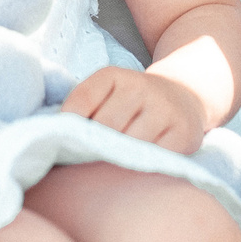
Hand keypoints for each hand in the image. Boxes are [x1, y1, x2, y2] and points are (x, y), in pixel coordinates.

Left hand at [61, 65, 207, 153]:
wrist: (184, 96)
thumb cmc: (132, 103)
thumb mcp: (107, 94)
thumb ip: (84, 110)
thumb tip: (56, 138)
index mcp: (112, 75)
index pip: (82, 99)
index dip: (69, 124)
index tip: (64, 141)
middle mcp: (140, 87)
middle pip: (105, 126)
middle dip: (94, 146)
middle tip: (89, 161)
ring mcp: (164, 109)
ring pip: (130, 143)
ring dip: (118, 159)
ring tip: (112, 166)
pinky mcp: (183, 132)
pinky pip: (156, 157)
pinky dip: (144, 166)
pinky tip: (139, 166)